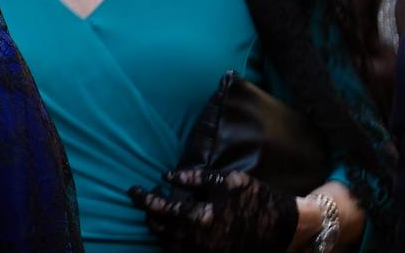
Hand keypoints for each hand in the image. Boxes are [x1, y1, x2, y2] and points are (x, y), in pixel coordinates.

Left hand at [128, 169, 298, 251]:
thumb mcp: (228, 181)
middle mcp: (200, 241)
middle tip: (147, 199)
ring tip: (158, 214)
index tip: (132, 189)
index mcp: (202, 218)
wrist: (289, 229)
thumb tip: (168, 176)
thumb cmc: (258, 199)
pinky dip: (172, 243)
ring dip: (159, 229)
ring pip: (168, 244)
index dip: (143, 198)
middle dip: (149, 213)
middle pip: (160, 228)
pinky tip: (174, 230)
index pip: (160, 208)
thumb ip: (195, 178)